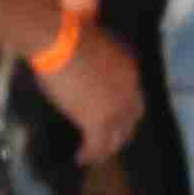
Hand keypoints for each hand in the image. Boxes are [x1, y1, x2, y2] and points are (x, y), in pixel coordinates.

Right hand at [39, 21, 142, 165]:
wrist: (59, 40)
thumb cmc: (69, 36)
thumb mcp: (95, 46)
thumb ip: (98, 61)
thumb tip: (86, 68)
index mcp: (131, 70)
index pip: (134, 97)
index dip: (125, 110)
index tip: (114, 117)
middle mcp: (130, 91)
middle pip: (131, 120)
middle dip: (121, 133)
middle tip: (109, 141)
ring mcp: (116, 108)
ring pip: (116, 137)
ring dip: (106, 148)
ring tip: (95, 155)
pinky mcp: (99, 121)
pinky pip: (97, 145)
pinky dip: (90, 154)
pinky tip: (81, 158)